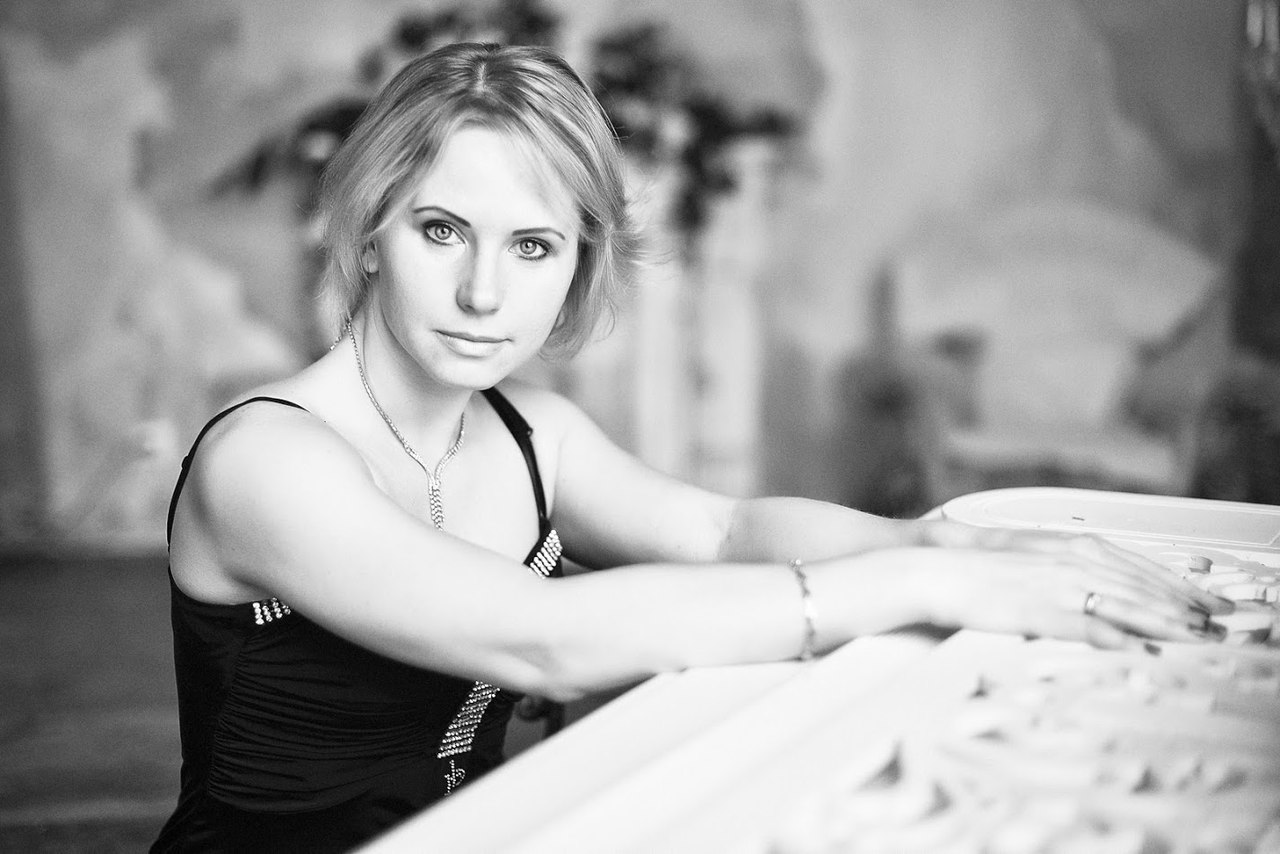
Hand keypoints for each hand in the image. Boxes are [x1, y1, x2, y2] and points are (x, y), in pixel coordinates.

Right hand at [916, 529, 1231, 649]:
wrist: (938, 569)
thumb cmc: (977, 567)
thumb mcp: (1029, 557)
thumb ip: (1065, 567)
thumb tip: (1089, 582)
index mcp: (1071, 545)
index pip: (1137, 565)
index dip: (1175, 584)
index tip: (1204, 600)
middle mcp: (1072, 560)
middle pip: (1141, 584)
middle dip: (1185, 605)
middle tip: (1219, 622)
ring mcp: (1058, 585)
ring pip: (1126, 604)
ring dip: (1166, 622)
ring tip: (1197, 637)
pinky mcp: (1040, 611)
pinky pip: (1088, 626)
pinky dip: (1118, 638)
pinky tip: (1140, 650)